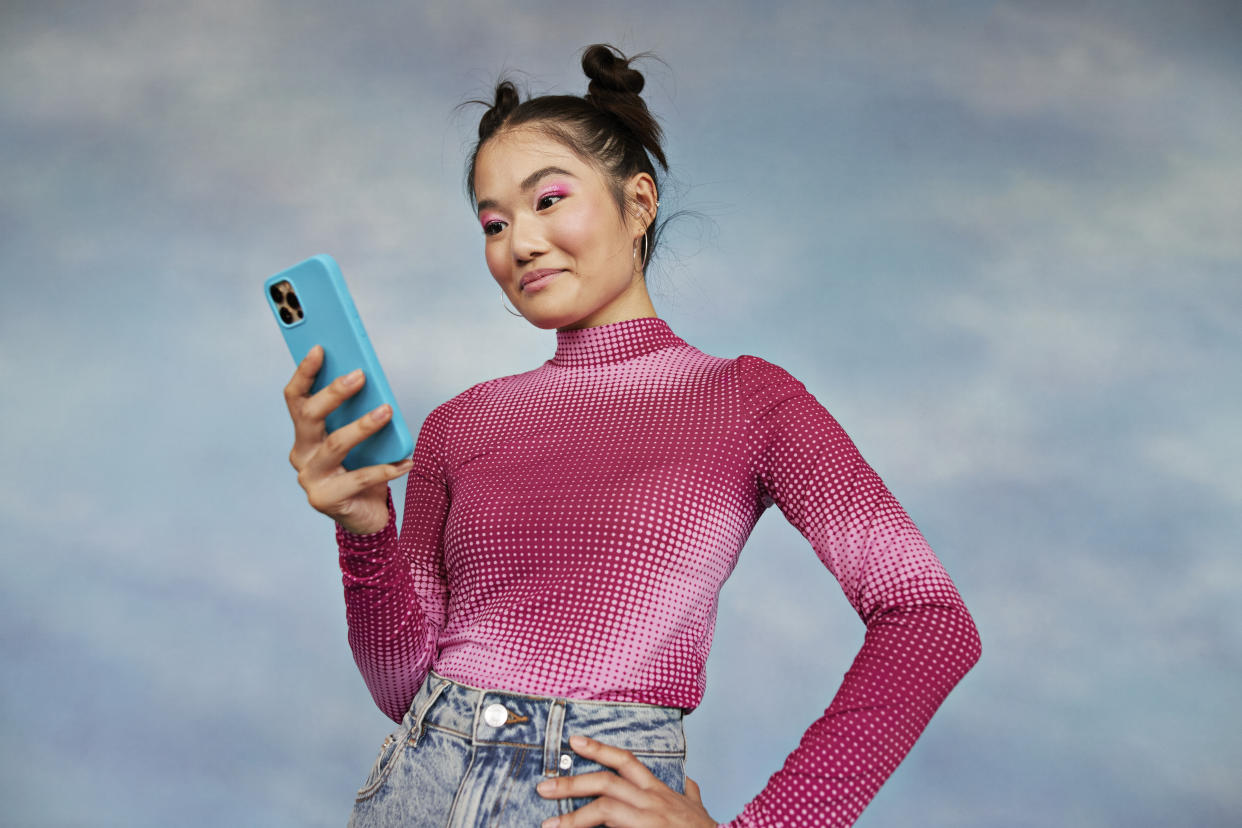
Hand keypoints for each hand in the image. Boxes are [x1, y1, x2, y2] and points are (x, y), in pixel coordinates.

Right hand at [284, 344, 411, 533]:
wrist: (365, 516)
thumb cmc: (362, 469)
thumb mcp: (360, 439)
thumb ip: (357, 415)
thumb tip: (371, 381)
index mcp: (305, 435)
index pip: (296, 398)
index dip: (305, 373)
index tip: (320, 348)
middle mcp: (301, 454)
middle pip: (310, 417)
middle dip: (333, 393)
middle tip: (360, 375)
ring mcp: (310, 478)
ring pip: (335, 445)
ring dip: (363, 426)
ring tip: (387, 411)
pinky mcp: (325, 499)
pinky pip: (360, 478)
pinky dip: (387, 469)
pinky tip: (407, 461)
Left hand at [535, 734, 716, 827]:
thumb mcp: (698, 807)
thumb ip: (689, 793)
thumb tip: (687, 782)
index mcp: (659, 790)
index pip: (626, 761)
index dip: (599, 749)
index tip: (574, 740)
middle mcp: (652, 801)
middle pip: (606, 782)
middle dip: (572, 782)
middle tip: (543, 787)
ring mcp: (648, 820)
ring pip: (604, 809)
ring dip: (574, 817)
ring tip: (550, 825)